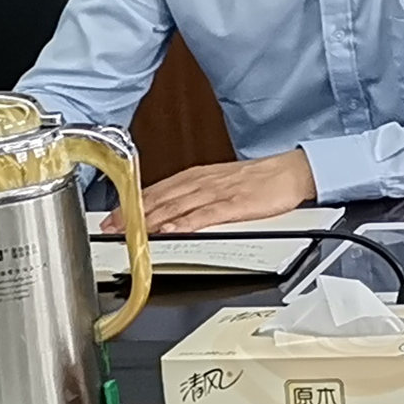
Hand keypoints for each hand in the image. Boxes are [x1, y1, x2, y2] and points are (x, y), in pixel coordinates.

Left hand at [118, 150, 318, 234]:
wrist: (293, 171)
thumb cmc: (261, 178)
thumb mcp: (221, 180)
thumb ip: (195, 193)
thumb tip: (169, 208)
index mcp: (199, 175)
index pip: (156, 189)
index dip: (131, 204)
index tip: (111, 218)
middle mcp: (203, 182)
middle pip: (161, 198)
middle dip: (132, 214)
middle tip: (110, 228)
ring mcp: (219, 193)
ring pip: (177, 206)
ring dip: (150, 219)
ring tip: (129, 232)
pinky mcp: (236, 204)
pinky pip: (206, 215)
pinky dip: (186, 223)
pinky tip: (171, 231)